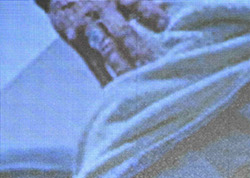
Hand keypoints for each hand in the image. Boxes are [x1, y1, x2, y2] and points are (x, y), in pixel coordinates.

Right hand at [41, 0, 168, 85]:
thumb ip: (142, 5)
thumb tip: (169, 18)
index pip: (136, 4)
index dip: (152, 14)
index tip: (167, 26)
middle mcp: (102, 12)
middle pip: (123, 32)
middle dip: (141, 51)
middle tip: (160, 67)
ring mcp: (88, 28)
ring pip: (109, 50)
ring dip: (126, 68)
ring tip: (143, 84)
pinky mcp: (78, 43)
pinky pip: (94, 64)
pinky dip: (106, 79)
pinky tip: (119, 94)